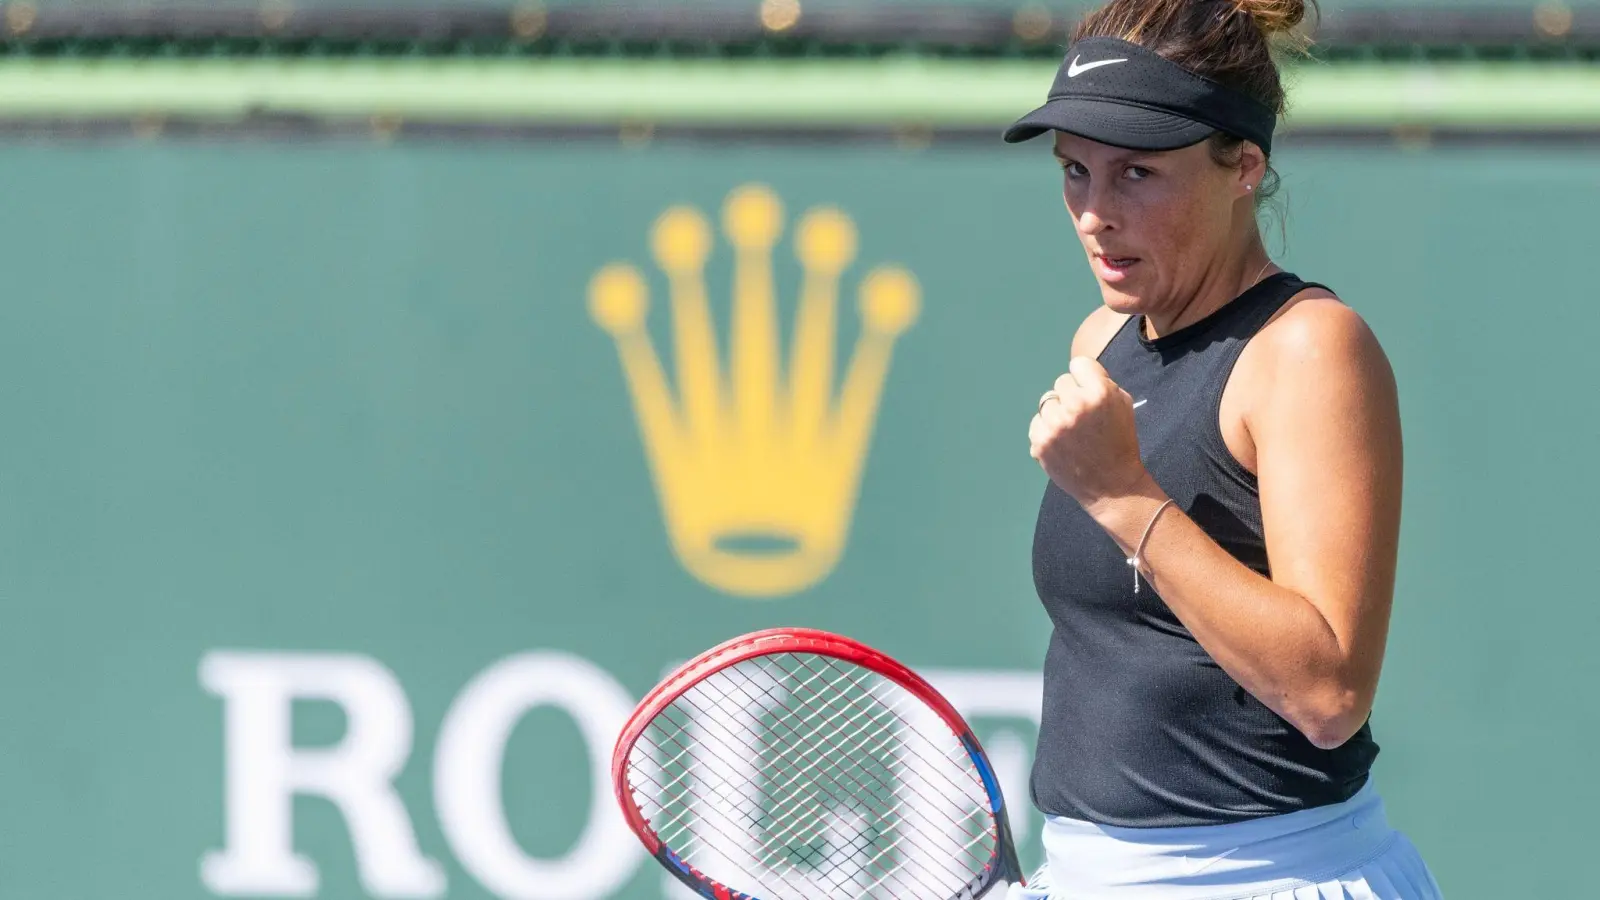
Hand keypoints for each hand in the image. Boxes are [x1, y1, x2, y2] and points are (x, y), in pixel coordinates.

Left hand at [1029, 357, 1149, 507]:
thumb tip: (1078, 373)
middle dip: (1072, 396)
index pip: (1078, 364)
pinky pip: (1037, 422)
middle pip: (1061, 382)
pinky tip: (1062, 443)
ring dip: (1057, 412)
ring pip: (1047, 402)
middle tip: (1083, 418)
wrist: (1111, 484)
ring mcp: (1054, 425)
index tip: (1090, 393)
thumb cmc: (1120, 441)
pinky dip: (1046, 430)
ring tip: (1072, 432)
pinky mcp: (1040, 442)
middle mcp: (1075, 405)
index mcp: (1099, 393)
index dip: (1086, 379)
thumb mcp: (1123, 404)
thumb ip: (1101, 382)